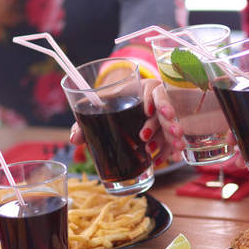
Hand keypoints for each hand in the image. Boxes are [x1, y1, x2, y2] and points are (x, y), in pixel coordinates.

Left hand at [69, 79, 184, 164]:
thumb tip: (74, 139)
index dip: (154, 101)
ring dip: (170, 139)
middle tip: (150, 138)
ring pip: (172, 127)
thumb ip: (86, 118)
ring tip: (173, 149)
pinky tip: (165, 160)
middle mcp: (160, 101)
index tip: (148, 112)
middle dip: (164, 124)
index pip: (154, 92)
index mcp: (145, 89)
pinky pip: (171, 141)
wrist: (130, 105)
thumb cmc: (117, 101)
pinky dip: (169, 152)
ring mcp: (167, 117)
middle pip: (166, 111)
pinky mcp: (169, 131)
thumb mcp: (103, 105)